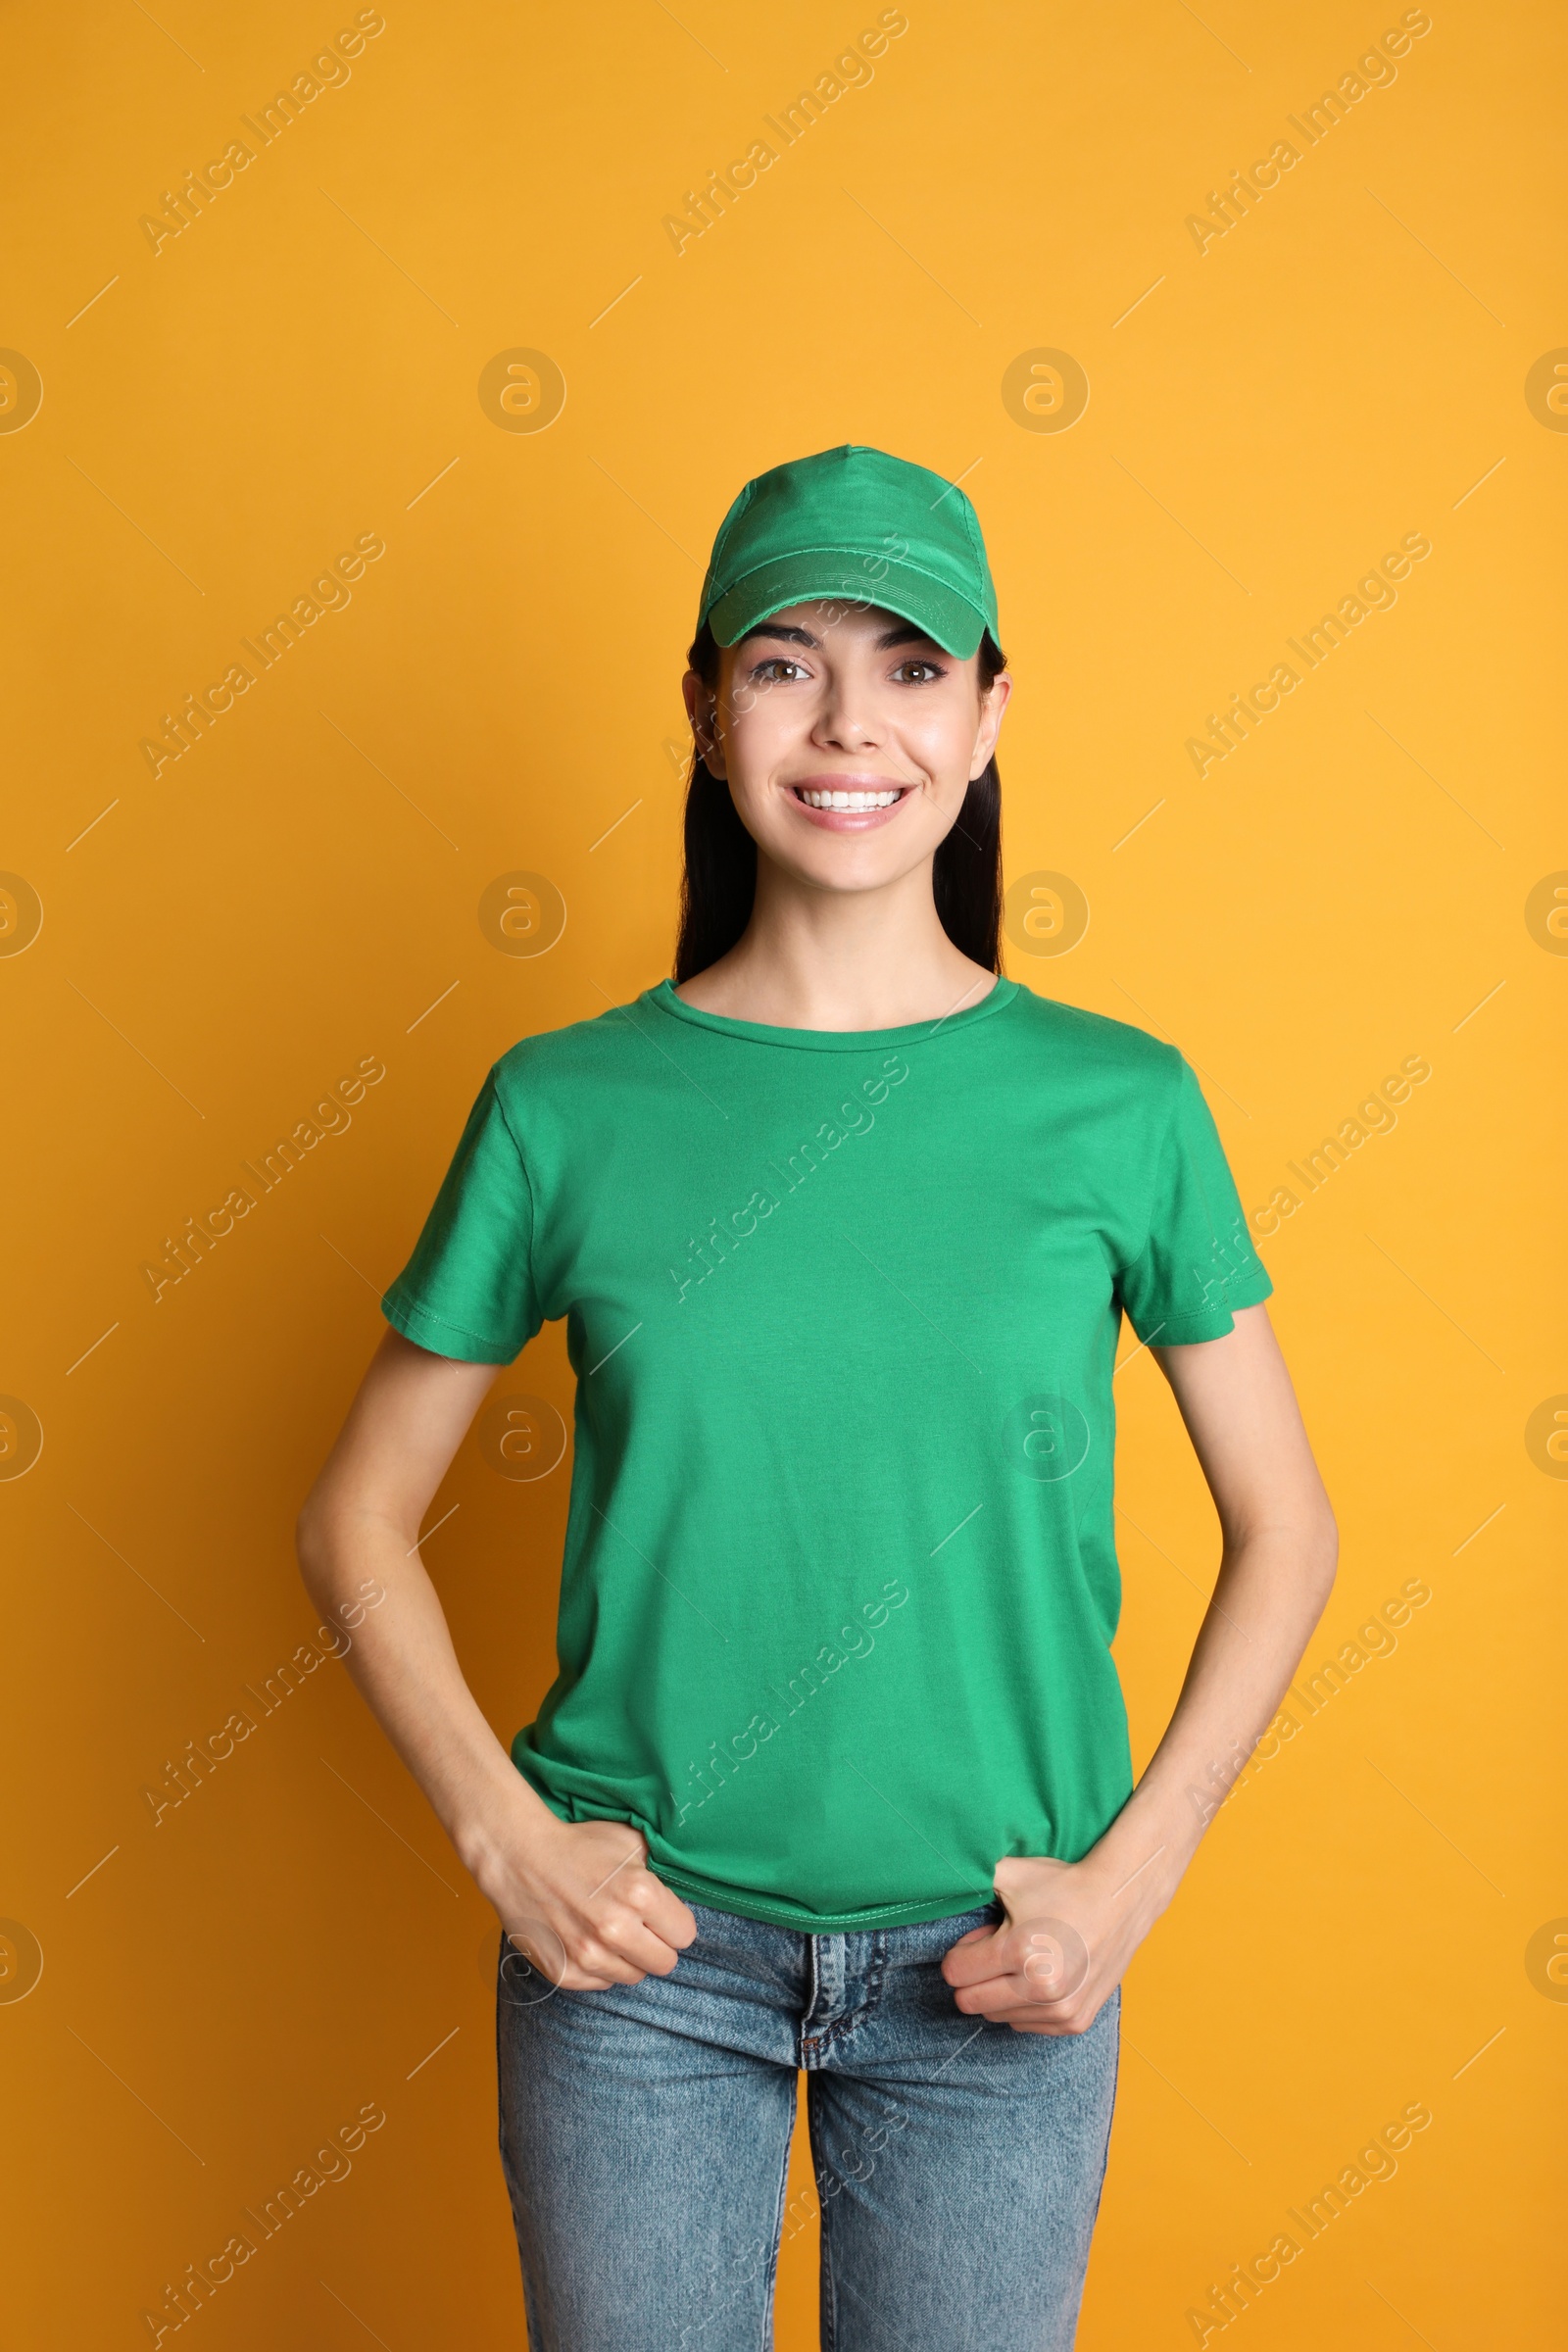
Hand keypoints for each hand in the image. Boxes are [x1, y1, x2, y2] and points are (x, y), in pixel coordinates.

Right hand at [476, 1800, 697, 1992]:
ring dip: (627, 1958)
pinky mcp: (565, 1973)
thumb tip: (684, 1893)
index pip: (686, 1934)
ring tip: (607, 1929)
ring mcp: (588, 1956)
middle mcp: (616, 1930)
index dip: (674, 1922)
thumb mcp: (630, 1841)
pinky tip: (585, 1939)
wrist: (519, 1857)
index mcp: (640, 1894)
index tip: (659, 1913)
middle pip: (665, 1963)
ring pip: (634, 1977)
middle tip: (637, 1925)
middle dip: (656, 1944)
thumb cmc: (579, 1845)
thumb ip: (663, 1867)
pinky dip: (598, 1967)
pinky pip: (601, 1984)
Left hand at [940, 1852, 1159, 2035]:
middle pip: (969, 2002)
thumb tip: (930, 1873)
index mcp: (1019, 1951)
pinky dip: (1024, 2005)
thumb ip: (970, 1874)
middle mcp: (1040, 1988)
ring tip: (1025, 1960)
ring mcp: (1060, 2010)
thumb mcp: (1013, 1874)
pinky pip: (1024, 2025)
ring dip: (1000, 1991)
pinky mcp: (1075, 2022)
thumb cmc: (1063, 1885)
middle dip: (974, 1976)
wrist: (1121, 1900)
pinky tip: (1042, 1976)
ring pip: (996, 2016)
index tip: (980, 1938)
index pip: (955, 1974)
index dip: (961, 1953)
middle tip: (998, 1950)